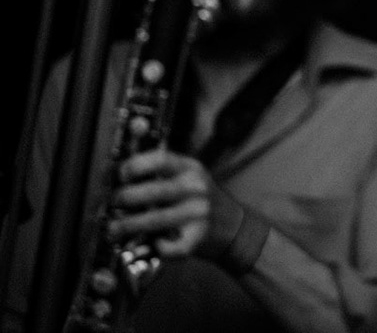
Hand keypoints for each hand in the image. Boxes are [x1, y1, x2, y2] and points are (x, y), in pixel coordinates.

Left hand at [109, 149, 234, 258]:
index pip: (161, 160)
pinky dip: (152, 246)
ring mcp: (197, 215)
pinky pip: (165, 246)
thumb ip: (161, 177)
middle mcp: (196, 189)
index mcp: (191, 169)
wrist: (233, 227)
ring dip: (127, 226)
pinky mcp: (195, 239)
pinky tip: (150, 243)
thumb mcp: (188, 178)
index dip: (136, 166)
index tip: (121, 175)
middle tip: (113, 203)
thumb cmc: (199, 201)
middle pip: (154, 191)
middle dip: (125, 198)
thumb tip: (117, 183)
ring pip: (155, 220)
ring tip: (114, 229)